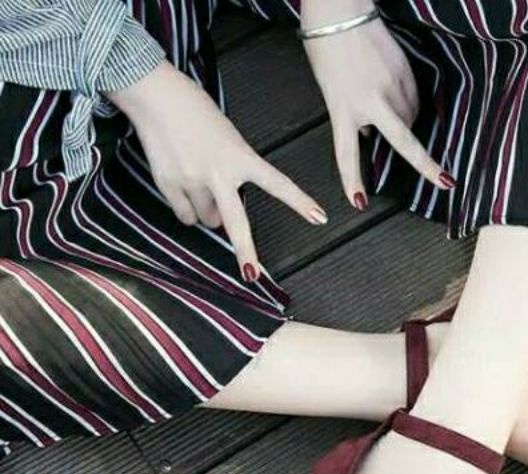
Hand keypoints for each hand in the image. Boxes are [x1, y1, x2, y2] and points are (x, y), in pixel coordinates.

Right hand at [107, 62, 326, 281]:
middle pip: (236, 224)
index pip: (278, 183)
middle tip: (251, 273)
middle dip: (245, 252)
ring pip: (208, 220)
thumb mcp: (227, 139)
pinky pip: (184, 216)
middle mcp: (219, 172)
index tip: (320, 217)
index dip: (300, 202)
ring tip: (202, 183)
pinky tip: (183, 183)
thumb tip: (218, 219)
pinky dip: (186, 208)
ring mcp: (193, 180)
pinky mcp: (169, 184)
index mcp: (240, 156)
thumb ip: (232, 176)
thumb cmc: (194, 112)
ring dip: (209, 213)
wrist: (155, 94)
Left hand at [301, 0, 453, 209]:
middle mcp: (370, 101)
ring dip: (404, 122)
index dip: (353, 180)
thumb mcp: (332, 91)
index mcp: (343, 109)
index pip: (347, 153)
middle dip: (427, 166)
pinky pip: (413, 98)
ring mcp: (391, 85)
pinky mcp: (404, 71)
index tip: (360, 202)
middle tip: (447, 184)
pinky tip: (393, 91)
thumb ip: (353, 115)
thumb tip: (373, 132)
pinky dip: (407, 103)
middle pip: (403, 141)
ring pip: (409, 118)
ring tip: (384, 105)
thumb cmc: (328, 50)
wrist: (340, 10)